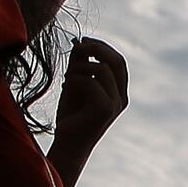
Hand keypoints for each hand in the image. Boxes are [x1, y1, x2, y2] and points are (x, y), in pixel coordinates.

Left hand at [52, 37, 131, 163]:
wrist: (67, 145)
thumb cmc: (70, 117)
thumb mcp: (74, 85)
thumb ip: (79, 65)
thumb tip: (79, 42)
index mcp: (118, 92)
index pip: (118, 60)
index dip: (102, 46)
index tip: (82, 41)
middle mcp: (121, 98)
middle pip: (116, 60)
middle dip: (96, 48)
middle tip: (77, 46)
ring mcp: (115, 104)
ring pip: (102, 69)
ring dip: (79, 67)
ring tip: (67, 77)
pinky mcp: (104, 109)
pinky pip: (90, 82)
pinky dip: (75, 79)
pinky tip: (65, 87)